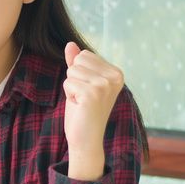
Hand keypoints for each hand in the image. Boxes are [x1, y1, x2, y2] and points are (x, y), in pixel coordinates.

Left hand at [63, 42, 123, 180]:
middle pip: (78, 60)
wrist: (86, 139)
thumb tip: (70, 43)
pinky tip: (79, 107)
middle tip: (83, 98)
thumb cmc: (82, 112)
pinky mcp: (93, 94)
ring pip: (71, 71)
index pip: (84, 55)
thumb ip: (77, 63)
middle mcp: (115, 77)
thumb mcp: (80, 83)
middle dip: (74, 79)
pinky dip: (68, 96)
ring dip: (71, 88)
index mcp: (116, 72)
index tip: (87, 91)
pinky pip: (68, 82)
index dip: (79, 74)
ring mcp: (105, 85)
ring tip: (81, 103)